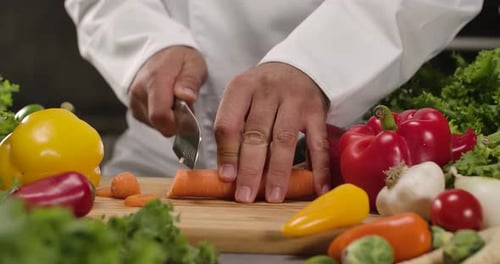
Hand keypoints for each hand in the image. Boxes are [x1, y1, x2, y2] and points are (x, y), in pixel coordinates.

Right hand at [128, 46, 206, 136]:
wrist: (159, 53)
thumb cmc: (179, 59)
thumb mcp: (193, 63)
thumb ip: (190, 80)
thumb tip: (187, 97)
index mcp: (155, 79)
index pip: (160, 115)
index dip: (178, 122)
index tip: (191, 115)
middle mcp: (139, 92)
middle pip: (160, 124)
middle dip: (178, 121)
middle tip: (185, 104)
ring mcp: (134, 102)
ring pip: (157, 126)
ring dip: (171, 119)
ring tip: (176, 100)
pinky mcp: (134, 110)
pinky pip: (152, 124)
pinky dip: (164, 118)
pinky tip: (167, 103)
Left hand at [214, 62, 330, 202]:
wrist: (299, 67)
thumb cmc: (263, 92)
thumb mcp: (241, 98)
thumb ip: (232, 128)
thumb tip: (228, 173)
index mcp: (242, 88)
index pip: (229, 123)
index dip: (227, 153)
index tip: (227, 178)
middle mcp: (268, 92)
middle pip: (256, 134)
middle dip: (250, 169)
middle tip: (245, 196)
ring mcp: (295, 101)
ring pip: (285, 140)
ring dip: (279, 172)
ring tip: (274, 196)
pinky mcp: (317, 111)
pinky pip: (318, 143)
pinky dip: (318, 168)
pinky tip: (317, 189)